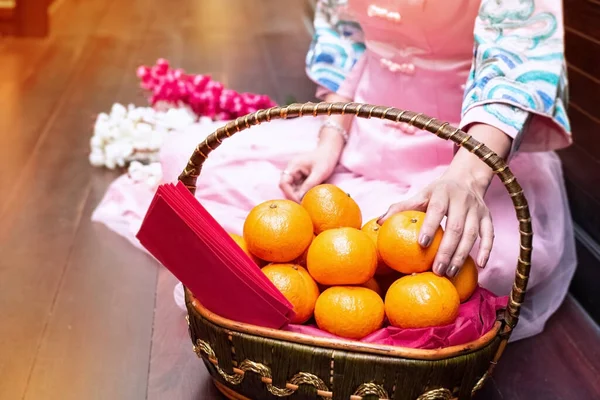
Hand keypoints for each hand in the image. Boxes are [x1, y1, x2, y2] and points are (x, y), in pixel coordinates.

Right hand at [279, 138, 342, 201]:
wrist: (330, 151)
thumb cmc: (326, 159)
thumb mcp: (319, 173)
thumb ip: (309, 185)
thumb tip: (300, 198)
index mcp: (293, 166)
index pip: (284, 183)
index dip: (289, 193)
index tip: (299, 201)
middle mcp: (291, 170)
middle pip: (286, 187)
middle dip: (293, 196)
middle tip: (303, 204)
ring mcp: (295, 174)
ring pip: (292, 189)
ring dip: (298, 195)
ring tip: (307, 201)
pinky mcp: (300, 178)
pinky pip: (298, 188)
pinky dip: (303, 193)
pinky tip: (309, 197)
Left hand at [377, 123, 512, 277]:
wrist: (466, 179)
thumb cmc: (437, 192)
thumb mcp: (421, 195)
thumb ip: (401, 208)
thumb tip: (378, 222)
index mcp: (442, 193)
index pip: (437, 210)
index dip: (430, 226)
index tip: (422, 244)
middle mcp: (462, 200)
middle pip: (456, 227)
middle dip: (446, 250)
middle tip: (436, 270)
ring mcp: (477, 209)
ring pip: (472, 234)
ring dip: (462, 255)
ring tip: (450, 273)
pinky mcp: (487, 217)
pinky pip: (489, 234)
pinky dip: (486, 250)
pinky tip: (480, 266)